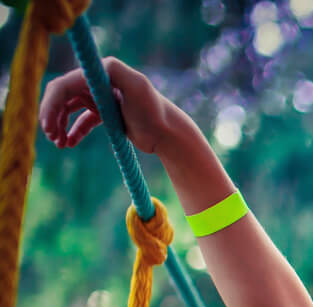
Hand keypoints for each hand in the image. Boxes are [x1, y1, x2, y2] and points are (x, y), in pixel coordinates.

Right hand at [40, 57, 174, 154]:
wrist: (168, 134)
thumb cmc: (153, 112)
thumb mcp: (137, 87)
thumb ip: (116, 71)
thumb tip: (96, 62)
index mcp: (102, 72)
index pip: (64, 85)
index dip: (51, 104)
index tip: (48, 126)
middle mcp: (98, 81)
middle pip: (62, 96)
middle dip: (51, 115)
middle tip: (51, 137)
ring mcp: (100, 97)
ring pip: (68, 109)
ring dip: (58, 124)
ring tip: (59, 143)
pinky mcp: (105, 113)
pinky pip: (81, 121)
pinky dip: (73, 132)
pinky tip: (68, 143)